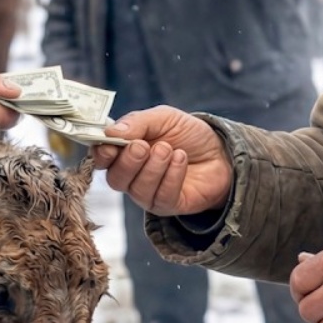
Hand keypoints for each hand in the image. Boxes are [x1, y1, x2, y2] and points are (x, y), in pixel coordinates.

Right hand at [91, 105, 232, 215]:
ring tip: (168, 149)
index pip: (102, 159)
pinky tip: (181, 159)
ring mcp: (149, 193)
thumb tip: (110, 132)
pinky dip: (171, 176)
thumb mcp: (163, 117)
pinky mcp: (168, 205)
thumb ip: (137, 122)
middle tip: (143, 146)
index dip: (102, 153)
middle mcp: (132, 176)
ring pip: (138, 189)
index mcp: (124, 152)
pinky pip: (161, 197)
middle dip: (128, 162)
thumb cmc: (187, 134)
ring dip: (153, 168)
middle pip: (115, 179)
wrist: (220, 151)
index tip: (110, 144)